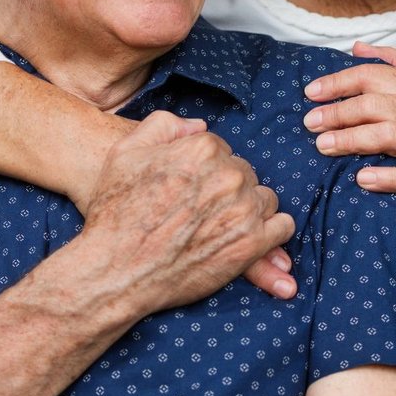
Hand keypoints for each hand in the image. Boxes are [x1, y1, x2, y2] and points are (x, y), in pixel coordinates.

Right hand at [79, 111, 297, 313]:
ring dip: (248, 208)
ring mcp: (243, 210)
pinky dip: (269, 232)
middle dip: (227, 188)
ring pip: (263, 198)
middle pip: (244, 173)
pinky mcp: (251, 244)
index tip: (190, 189)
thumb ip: (164, 126)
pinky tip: (248, 237)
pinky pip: (281, 227)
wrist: (115, 270)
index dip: (204, 170)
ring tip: (220, 225)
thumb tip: (199, 127)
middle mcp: (228, 175)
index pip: (221, 150)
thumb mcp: (126, 152)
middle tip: (202, 211)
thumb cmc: (116, 212)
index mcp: (202, 149)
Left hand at [302, 42, 395, 209]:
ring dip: (353, 140)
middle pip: (375, 106)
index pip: (371, 76)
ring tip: (323, 145)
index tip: (311, 93)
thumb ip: (391, 60)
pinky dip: (387, 177)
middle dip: (338, 113)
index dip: (338, 83)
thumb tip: (356, 47)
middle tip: (310, 123)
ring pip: (389, 136)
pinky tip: (362, 178)